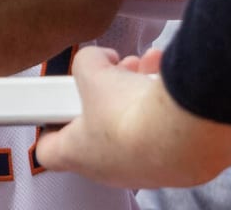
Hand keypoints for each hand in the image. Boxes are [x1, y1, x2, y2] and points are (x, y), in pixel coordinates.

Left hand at [35, 45, 230, 186]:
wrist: (183, 134)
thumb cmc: (127, 112)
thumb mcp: (91, 70)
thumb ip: (86, 61)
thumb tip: (100, 60)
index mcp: (77, 155)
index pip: (48, 149)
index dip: (47, 124)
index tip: (54, 104)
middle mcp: (109, 170)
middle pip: (96, 127)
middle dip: (102, 95)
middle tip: (110, 75)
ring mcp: (145, 170)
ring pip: (131, 122)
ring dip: (134, 92)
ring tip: (141, 68)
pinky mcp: (176, 164)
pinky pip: (162, 126)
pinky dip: (161, 102)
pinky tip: (162, 77)